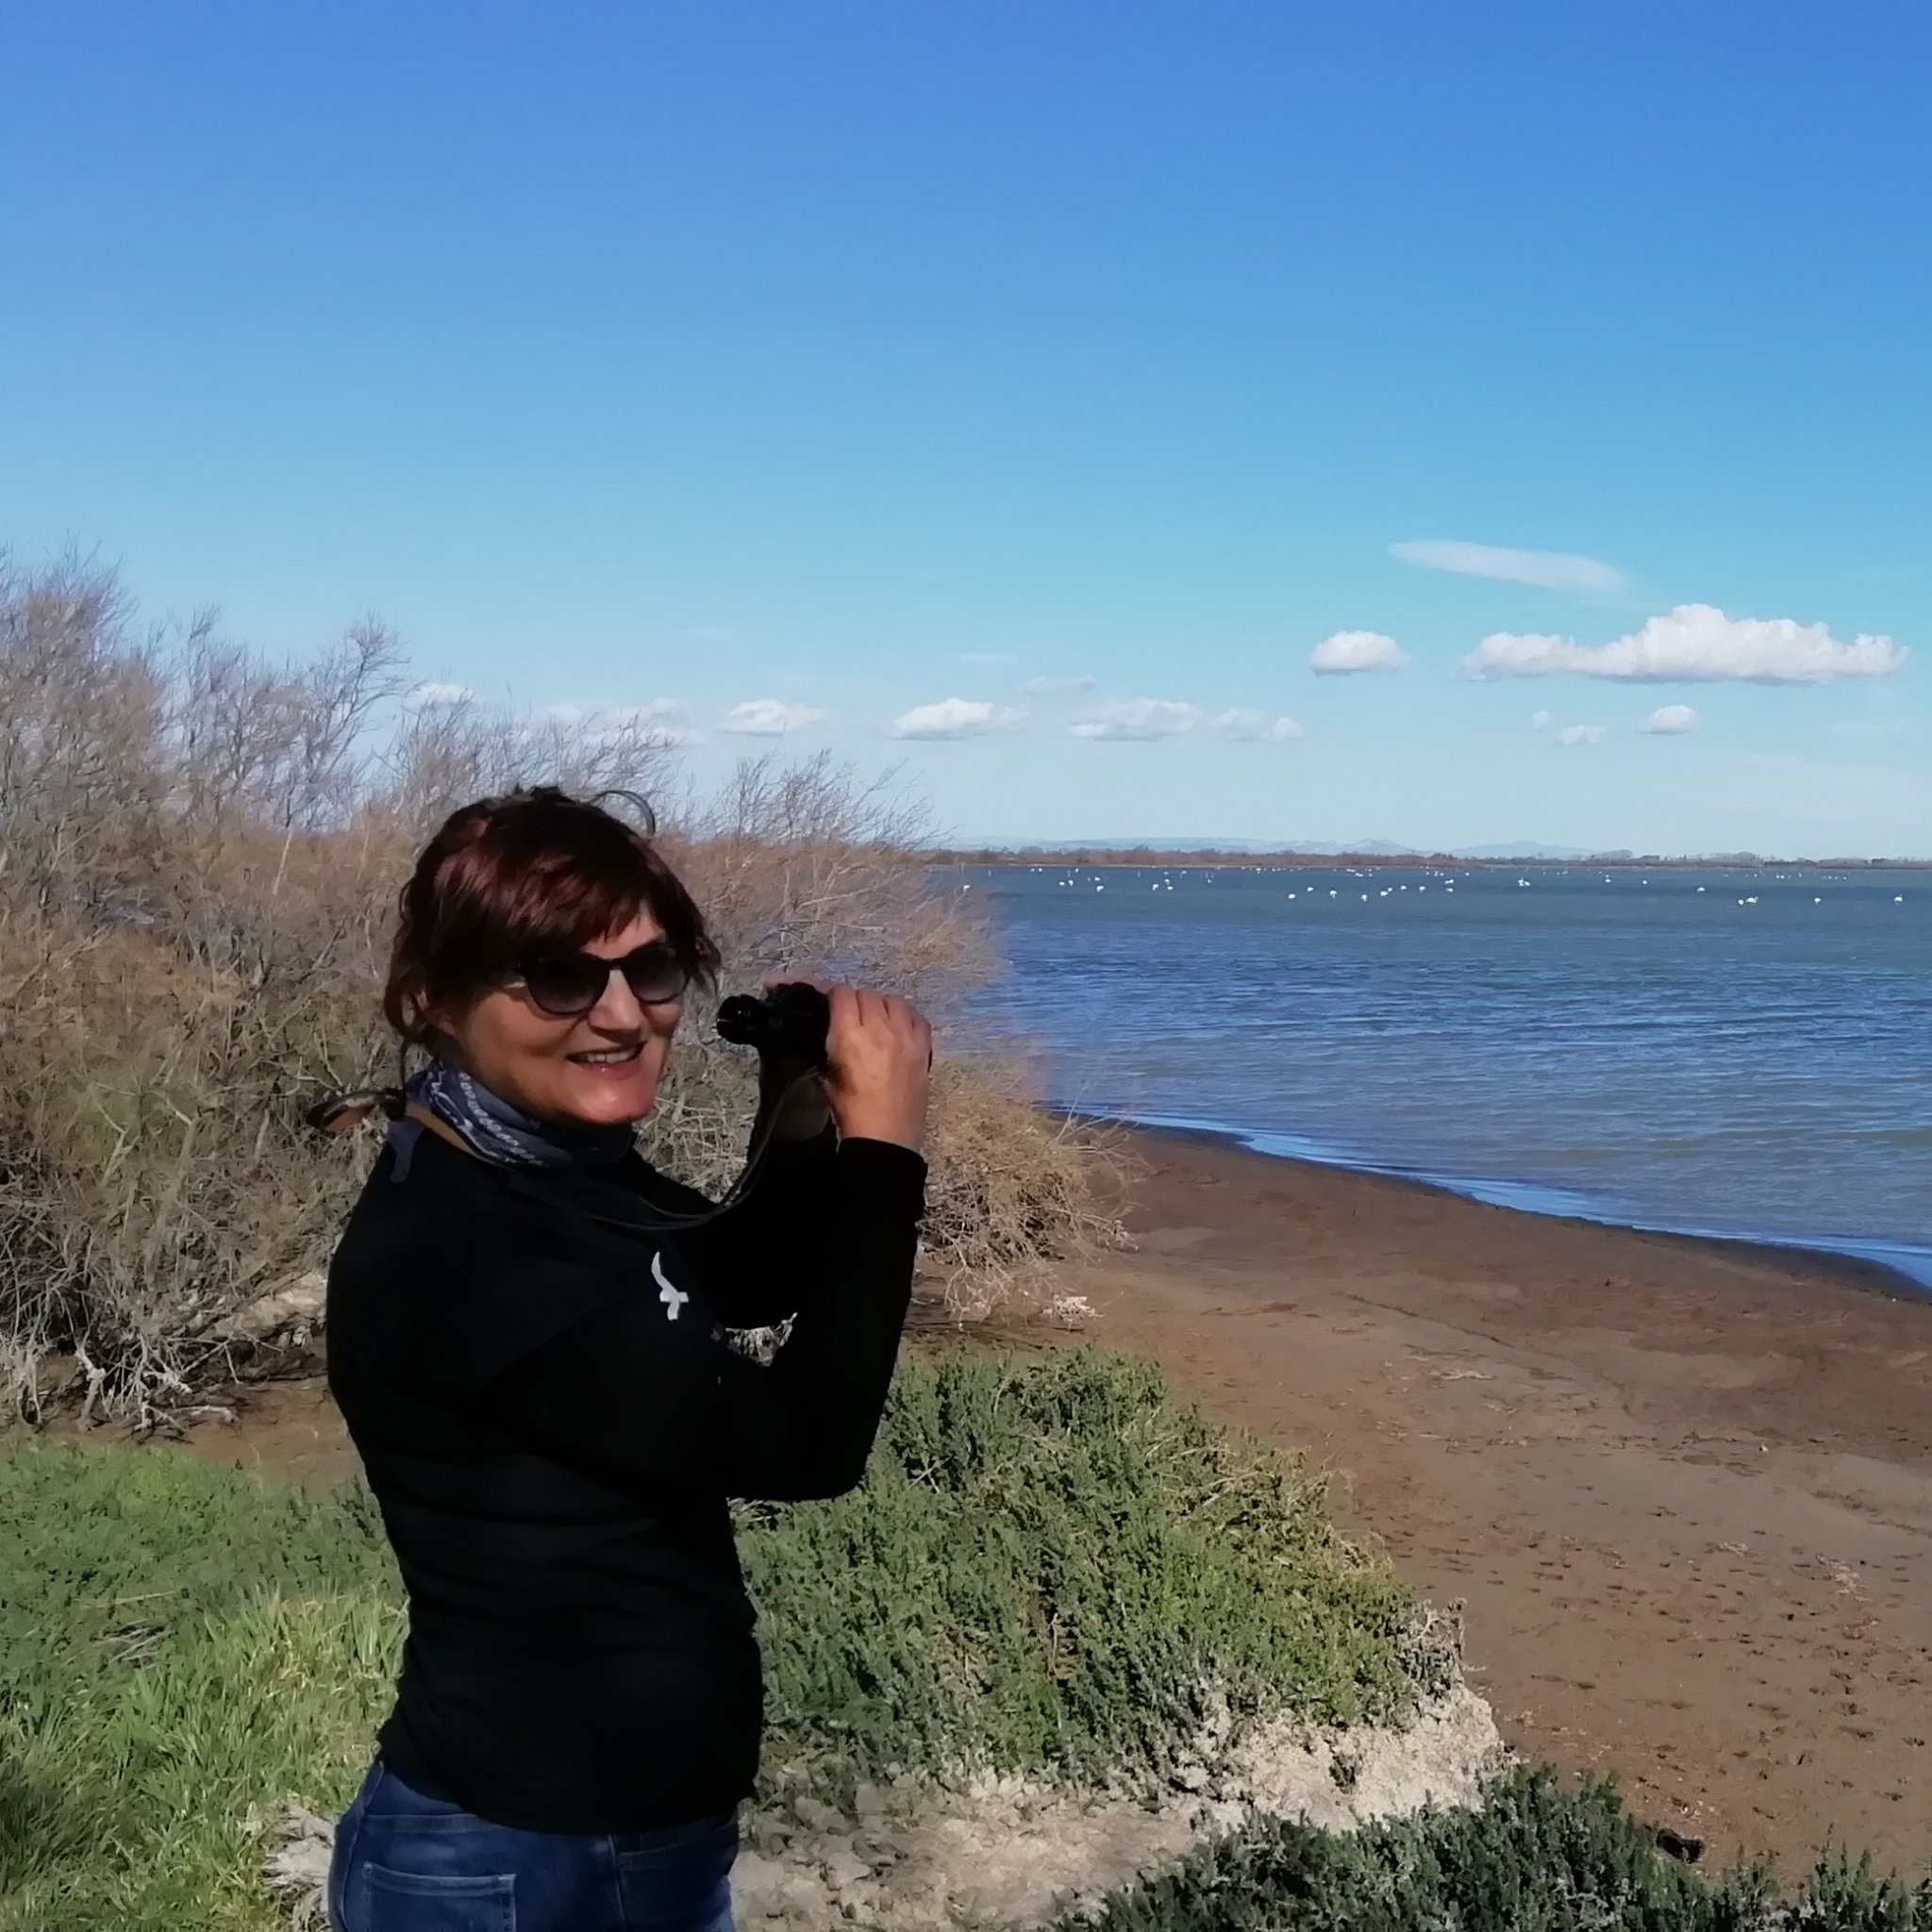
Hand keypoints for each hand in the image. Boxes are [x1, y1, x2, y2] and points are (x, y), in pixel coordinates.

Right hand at [822, 986, 931, 1151]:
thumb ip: (829, 1046)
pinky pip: (917, 1018)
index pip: (841, 994)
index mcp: (850, 1036)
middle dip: (855, 1001)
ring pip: (893, 1000)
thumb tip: (831, 1031)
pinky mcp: (924, 1049)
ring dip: (881, 1006)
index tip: (830, 1004)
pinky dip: (906, 1017)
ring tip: (876, 1020)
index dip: (833, 996)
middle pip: (867, 994)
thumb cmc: (851, 1112)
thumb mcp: (826, 1076)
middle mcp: (880, 1029)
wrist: (885, 1138)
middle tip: (851, 1017)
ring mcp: (906, 1037)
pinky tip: (899, 1028)